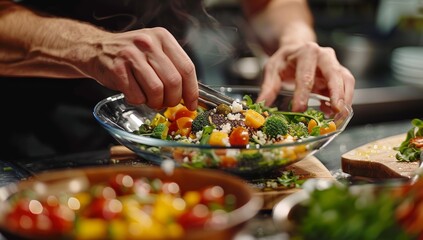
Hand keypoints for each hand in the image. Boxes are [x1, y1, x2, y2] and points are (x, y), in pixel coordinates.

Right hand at [78, 27, 197, 110]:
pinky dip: (138, 101)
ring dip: (155, 102)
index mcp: (163, 38)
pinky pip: (136, 95)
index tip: (192, 104)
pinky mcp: (117, 69)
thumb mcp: (154, 50)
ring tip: (150, 100)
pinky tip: (134, 94)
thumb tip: (190, 94)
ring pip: (156, 90)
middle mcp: (148, 43)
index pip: (187, 68)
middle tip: (167, 103)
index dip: (192, 91)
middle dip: (172, 99)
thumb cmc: (130, 55)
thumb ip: (172, 67)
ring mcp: (132, 55)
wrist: (96, 49)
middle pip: (173, 81)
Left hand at [257, 41, 354, 112]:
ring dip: (344, 99)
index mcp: (306, 52)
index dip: (303, 94)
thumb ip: (268, 87)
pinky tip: (332, 114)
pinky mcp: (340, 74)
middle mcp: (324, 55)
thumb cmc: (285, 60)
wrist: (296, 49)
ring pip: (346, 80)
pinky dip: (343, 101)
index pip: (305, 75)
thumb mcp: (272, 69)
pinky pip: (346, 87)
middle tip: (336, 111)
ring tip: (338, 117)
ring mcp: (335, 64)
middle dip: (336, 93)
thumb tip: (261, 106)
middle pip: (335, 74)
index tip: (299, 110)